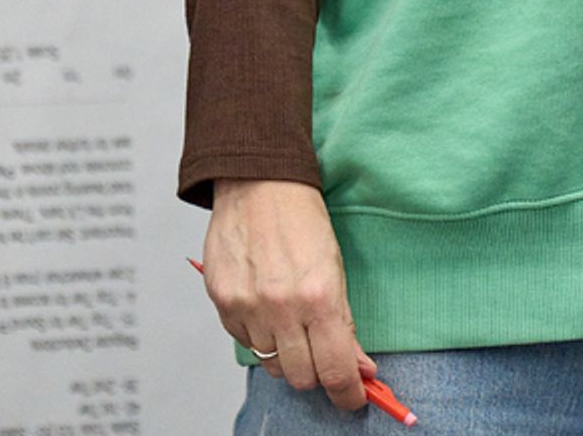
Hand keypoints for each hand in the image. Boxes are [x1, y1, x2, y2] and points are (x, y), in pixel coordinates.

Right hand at [199, 179, 374, 410]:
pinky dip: (259, 334)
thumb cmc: (302, 219)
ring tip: (292, 319)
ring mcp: (248, 308)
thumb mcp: (336, 266)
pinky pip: (245, 343)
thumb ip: (344, 321)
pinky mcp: (222, 304)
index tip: (354, 399)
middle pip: (302, 378)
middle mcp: (282, 307)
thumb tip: (359, 367)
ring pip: (272, 364)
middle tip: (323, 354)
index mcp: (319, 296)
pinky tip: (266, 305)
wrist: (260, 183)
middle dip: (317, 373)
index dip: (348, 393)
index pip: (336, 369)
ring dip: (287, 353)